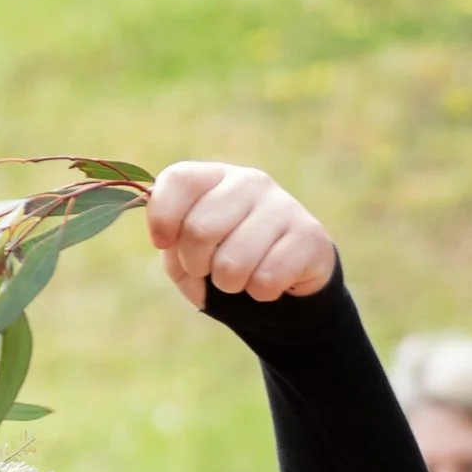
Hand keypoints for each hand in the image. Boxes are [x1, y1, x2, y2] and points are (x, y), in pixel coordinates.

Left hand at [146, 163, 336, 308]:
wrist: (282, 283)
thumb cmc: (222, 262)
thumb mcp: (185, 251)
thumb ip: (169, 237)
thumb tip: (163, 233)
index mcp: (214, 178)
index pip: (178, 180)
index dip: (162, 217)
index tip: (164, 243)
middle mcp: (249, 182)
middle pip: (199, 230)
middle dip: (196, 265)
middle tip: (209, 270)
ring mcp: (283, 204)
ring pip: (232, 262)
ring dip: (229, 284)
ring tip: (240, 277)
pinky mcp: (309, 234)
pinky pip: (266, 278)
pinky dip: (260, 293)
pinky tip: (270, 281)